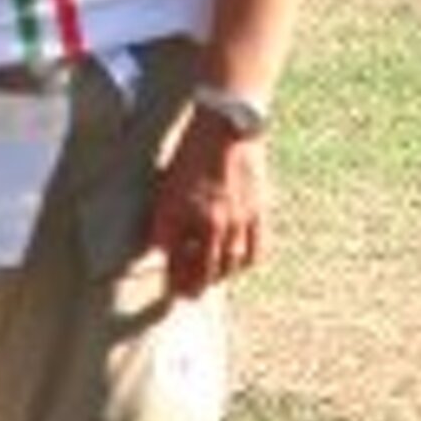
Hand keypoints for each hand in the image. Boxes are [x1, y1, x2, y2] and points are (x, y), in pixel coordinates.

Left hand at [148, 115, 269, 301]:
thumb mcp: (169, 189)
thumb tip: (160, 253)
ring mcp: (243, 221)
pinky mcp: (260, 212)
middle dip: (198, 286)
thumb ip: (164, 225)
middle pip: (210, 272)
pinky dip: (246, 263)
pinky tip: (237, 261)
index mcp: (196, 221)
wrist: (227, 127)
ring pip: (234, 265)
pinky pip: (257, 251)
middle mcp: (221, 226)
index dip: (177, 283)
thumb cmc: (193, 155)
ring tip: (211, 276)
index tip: (172, 291)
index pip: (185, 268)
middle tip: (189, 292)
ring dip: (221, 276)